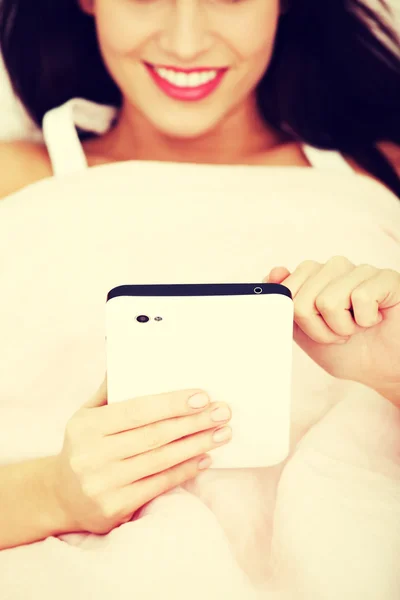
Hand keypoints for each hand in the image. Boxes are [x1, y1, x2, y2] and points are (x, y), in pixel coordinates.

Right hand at [52, 375, 231, 533]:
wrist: (62, 496)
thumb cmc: (84, 446)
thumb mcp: (87, 414)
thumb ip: (110, 389)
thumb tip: (127, 358)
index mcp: (86, 426)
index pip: (137, 411)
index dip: (172, 403)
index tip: (202, 396)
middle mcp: (92, 455)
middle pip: (154, 435)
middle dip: (194, 422)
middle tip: (222, 412)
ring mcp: (103, 484)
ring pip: (161, 460)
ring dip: (197, 445)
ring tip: (222, 433)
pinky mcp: (115, 507)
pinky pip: (159, 484)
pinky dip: (186, 470)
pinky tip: (205, 457)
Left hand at [263, 256, 399, 403]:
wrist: (384, 371)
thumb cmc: (349, 350)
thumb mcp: (305, 332)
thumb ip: (286, 305)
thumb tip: (273, 273)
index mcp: (313, 277)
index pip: (285, 289)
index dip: (300, 320)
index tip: (317, 330)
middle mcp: (334, 268)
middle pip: (302, 299)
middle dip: (318, 328)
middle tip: (340, 333)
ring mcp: (360, 270)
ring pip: (327, 300)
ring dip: (342, 327)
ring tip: (357, 327)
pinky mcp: (385, 277)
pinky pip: (360, 297)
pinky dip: (366, 320)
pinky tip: (375, 318)